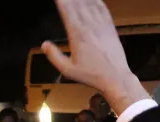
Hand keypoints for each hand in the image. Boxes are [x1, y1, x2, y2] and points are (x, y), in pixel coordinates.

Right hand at [41, 0, 149, 114]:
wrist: (115, 76)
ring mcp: (101, 24)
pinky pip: (102, 8)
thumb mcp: (67, 70)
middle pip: (77, 2)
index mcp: (77, 33)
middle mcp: (89, 24)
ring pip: (90, 2)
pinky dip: (96, 0)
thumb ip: (54, 56)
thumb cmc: (91, 75)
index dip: (61, 0)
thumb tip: (44, 44)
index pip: (66, 9)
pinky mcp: (110, 26)